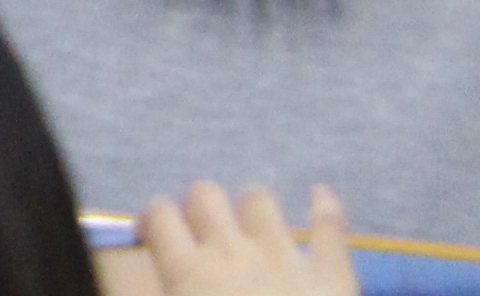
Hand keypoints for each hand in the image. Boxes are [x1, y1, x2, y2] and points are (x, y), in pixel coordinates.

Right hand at [107, 183, 355, 292]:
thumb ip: (171, 295)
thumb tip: (150, 288)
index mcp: (188, 273)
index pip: (159, 216)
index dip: (153, 219)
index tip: (152, 236)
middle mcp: (230, 251)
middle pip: (205, 195)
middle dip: (199, 208)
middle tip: (202, 234)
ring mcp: (284, 255)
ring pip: (259, 200)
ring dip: (251, 209)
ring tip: (251, 226)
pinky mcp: (330, 271)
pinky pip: (329, 227)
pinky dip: (325, 208)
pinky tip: (320, 195)